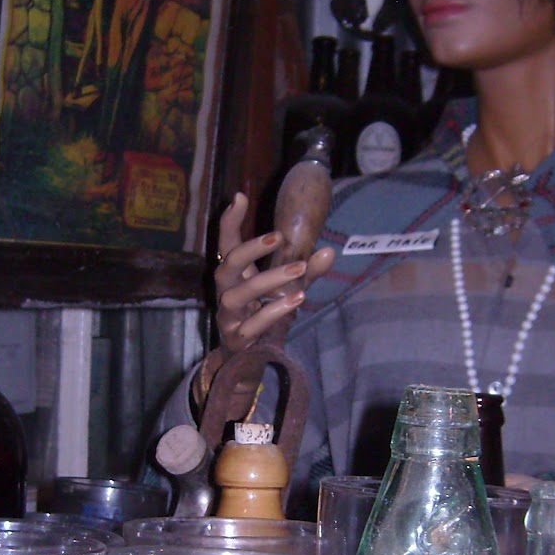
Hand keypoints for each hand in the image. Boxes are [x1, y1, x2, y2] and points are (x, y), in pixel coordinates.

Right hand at [211, 191, 334, 356]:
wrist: (250, 358)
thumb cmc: (265, 314)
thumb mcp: (287, 288)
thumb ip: (304, 270)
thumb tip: (329, 251)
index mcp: (235, 275)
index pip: (226, 244)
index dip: (229, 222)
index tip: (239, 197)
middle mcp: (226, 292)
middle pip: (226, 264)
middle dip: (251, 249)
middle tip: (280, 236)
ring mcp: (229, 316)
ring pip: (239, 294)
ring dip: (269, 279)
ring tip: (299, 269)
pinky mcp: (237, 339)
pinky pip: (253, 324)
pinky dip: (275, 311)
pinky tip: (298, 299)